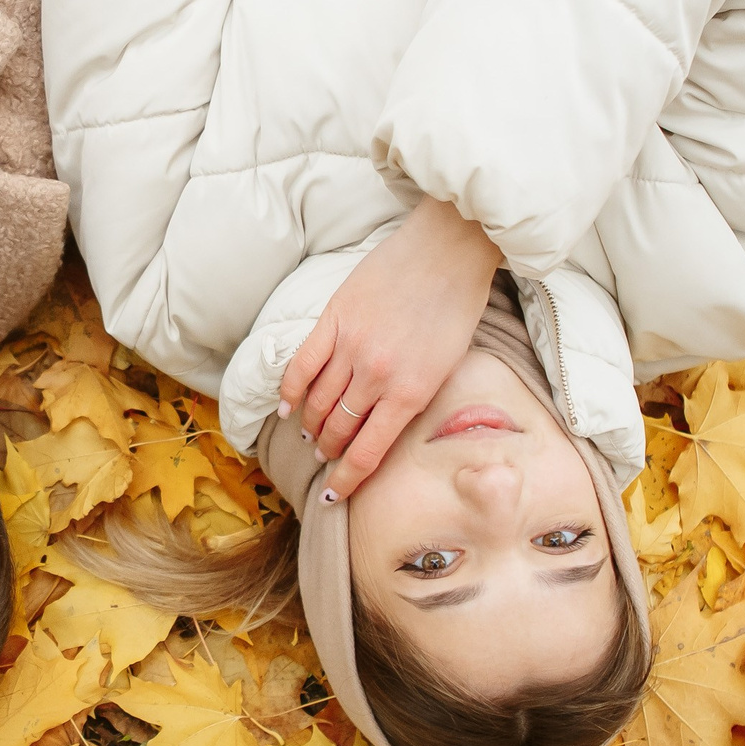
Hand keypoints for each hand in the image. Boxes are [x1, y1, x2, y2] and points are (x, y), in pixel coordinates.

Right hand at [277, 198, 502, 502]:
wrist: (449, 250)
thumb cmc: (457, 306)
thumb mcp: (448, 366)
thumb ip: (413, 397)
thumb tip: (382, 425)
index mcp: (411, 393)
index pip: (367, 453)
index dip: (347, 479)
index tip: (334, 495)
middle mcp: (377, 376)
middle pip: (339, 429)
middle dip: (329, 452)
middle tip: (324, 459)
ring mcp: (352, 347)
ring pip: (317, 401)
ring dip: (311, 424)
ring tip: (311, 434)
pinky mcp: (334, 319)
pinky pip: (303, 365)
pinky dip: (291, 390)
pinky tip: (287, 406)